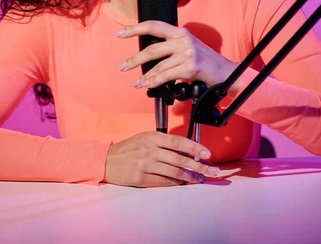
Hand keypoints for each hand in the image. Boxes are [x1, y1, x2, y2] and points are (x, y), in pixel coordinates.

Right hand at [104, 131, 219, 186]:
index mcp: (152, 137)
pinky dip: (176, 183)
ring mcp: (145, 165)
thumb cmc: (129, 149)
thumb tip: (186, 151)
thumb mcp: (145, 138)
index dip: (194, 148)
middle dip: (198, 166)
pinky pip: (163, 182)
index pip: (178, 142)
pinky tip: (184, 183)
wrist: (108, 161)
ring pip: (173, 172)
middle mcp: (149, 150)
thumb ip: (163, 143)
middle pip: (179, 159)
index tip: (207, 153)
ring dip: (190, 177)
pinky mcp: (141, 178)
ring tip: (201, 179)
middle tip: (212, 170)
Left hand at [117, 21, 239, 91]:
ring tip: (136, 82)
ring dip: (145, 76)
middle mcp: (183, 40)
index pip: (154, 25)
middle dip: (134, 59)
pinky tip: (148, 85)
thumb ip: (170, 47)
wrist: (226, 72)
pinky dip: (155, 82)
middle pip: (152, 49)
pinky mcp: (190, 67)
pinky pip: (167, 76)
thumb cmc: (204, 62)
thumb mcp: (187, 47)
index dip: (135, 28)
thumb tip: (146, 56)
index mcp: (180, 32)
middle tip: (122, 66)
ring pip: (158, 66)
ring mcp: (187, 53)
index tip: (120, 33)